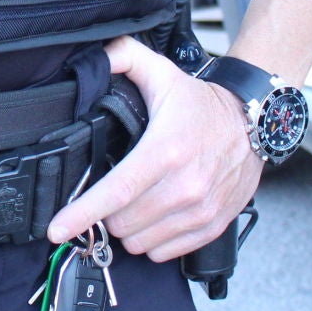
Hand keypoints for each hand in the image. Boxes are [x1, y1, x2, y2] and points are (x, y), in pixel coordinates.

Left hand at [46, 36, 262, 261]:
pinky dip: (152, 240)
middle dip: (106, 212)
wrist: (254, 124)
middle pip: (122, 221)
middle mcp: (184, 186)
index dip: (81, 213)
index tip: (56, 228)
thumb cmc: (202, 105)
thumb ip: (124, 57)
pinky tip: (155, 217)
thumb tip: (97, 58)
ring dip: (129, 228)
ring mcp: (200, 210)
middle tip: (112, 192)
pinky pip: (165, 252)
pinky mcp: (212, 225)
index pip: (116, 191)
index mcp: (165, 150)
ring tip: (135, 203)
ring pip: (141, 242)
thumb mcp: (161, 73)